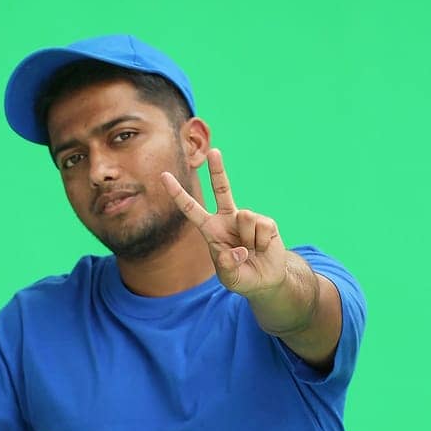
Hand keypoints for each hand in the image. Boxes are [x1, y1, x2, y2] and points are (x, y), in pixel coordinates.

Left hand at [160, 147, 291, 296]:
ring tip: (251, 252)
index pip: (191, 209)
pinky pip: (261, 227)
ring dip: (249, 241)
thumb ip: (228, 267)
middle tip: (214, 151)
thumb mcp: (230, 278)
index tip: (164, 177)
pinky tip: (262, 249)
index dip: (178, 194)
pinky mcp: (265, 222)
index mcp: (211, 230)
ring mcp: (246, 219)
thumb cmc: (242, 276)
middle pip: (221, 189)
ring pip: (244, 216)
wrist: (266, 278)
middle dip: (218, 170)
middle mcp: (227, 219)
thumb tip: (239, 250)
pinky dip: (262, 243)